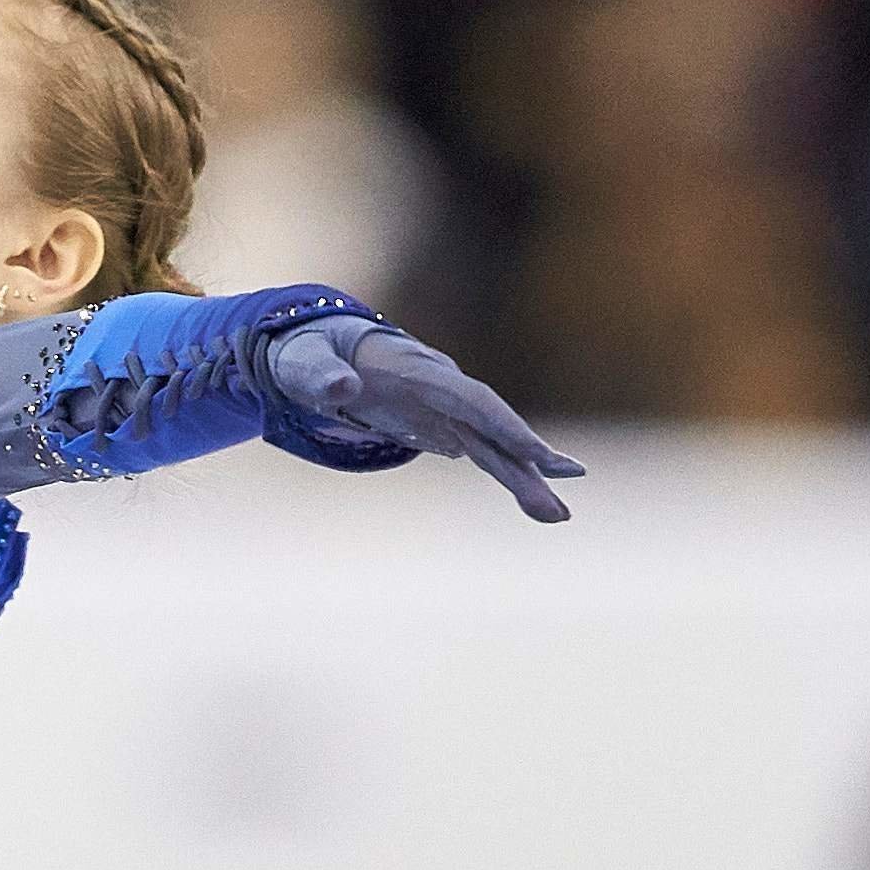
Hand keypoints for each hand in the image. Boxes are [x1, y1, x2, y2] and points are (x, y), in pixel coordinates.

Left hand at [265, 320, 585, 521]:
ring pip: (492, 444)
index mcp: (414, 369)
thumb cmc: (308, 356)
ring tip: (557, 515)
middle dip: (526, 457)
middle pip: (490, 424)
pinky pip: (481, 452)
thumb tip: (342, 389)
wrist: (319, 354)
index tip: (534, 451)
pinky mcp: (441, 426)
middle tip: (566, 488)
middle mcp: (441, 387)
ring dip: (523, 478)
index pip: (467, 398)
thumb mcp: (302, 363)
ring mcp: (444, 408)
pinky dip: (506, 472)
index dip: (500, 422)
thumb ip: (320, 376)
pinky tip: (535, 494)